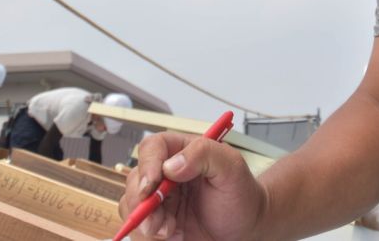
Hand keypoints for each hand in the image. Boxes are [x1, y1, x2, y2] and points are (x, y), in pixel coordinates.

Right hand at [120, 131, 267, 239]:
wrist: (246, 226)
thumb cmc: (242, 193)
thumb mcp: (232, 167)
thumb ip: (205, 155)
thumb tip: (171, 165)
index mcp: (182, 151)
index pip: (152, 147)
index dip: (147, 164)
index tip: (151, 185)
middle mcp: (166, 173)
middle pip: (136, 179)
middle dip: (141, 202)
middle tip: (156, 221)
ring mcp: (161, 198)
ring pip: (132, 205)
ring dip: (145, 221)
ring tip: (170, 231)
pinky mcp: (160, 221)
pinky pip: (140, 228)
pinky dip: (151, 236)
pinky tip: (174, 235)